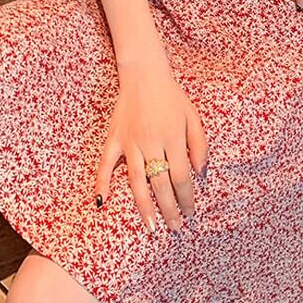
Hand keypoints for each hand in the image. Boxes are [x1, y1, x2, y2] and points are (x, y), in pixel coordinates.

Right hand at [94, 69, 207, 232]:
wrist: (144, 75)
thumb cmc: (172, 97)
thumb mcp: (193, 117)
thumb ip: (200, 145)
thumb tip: (201, 173)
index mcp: (173, 137)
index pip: (181, 176)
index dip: (187, 198)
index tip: (191, 213)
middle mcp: (151, 142)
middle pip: (160, 184)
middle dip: (169, 209)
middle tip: (174, 227)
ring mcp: (130, 142)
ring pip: (136, 181)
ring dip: (143, 206)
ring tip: (151, 227)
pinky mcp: (113, 138)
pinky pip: (105, 165)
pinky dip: (102, 184)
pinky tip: (101, 203)